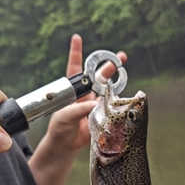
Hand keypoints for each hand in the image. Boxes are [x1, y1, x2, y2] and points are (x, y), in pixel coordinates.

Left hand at [28, 34, 126, 184]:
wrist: (66, 147)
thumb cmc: (60, 130)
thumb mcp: (65, 117)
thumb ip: (78, 110)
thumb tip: (94, 104)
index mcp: (71, 91)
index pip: (74, 68)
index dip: (76, 52)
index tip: (77, 37)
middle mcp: (84, 95)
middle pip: (97, 76)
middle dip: (109, 65)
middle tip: (120, 57)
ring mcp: (93, 104)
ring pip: (107, 89)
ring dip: (116, 81)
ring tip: (125, 73)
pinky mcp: (101, 115)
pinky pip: (111, 106)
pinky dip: (117, 102)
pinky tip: (123, 97)